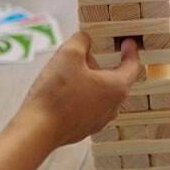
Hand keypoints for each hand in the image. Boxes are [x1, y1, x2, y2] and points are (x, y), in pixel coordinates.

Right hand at [15, 33, 140, 148]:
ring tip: (68, 73)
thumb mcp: (69, 54)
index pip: (132, 65)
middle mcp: (113, 106)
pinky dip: (80, 95)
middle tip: (83, 55)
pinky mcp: (84, 128)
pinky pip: (87, 106)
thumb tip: (84, 40)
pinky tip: (62, 91)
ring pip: (99, 93)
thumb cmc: (56, 94)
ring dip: (88, 80)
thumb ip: (81, 41)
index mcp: (116, 88)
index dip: (130, 51)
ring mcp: (99, 120)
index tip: (128, 43)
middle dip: (99, 64)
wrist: (38, 130)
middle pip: (113, 78)